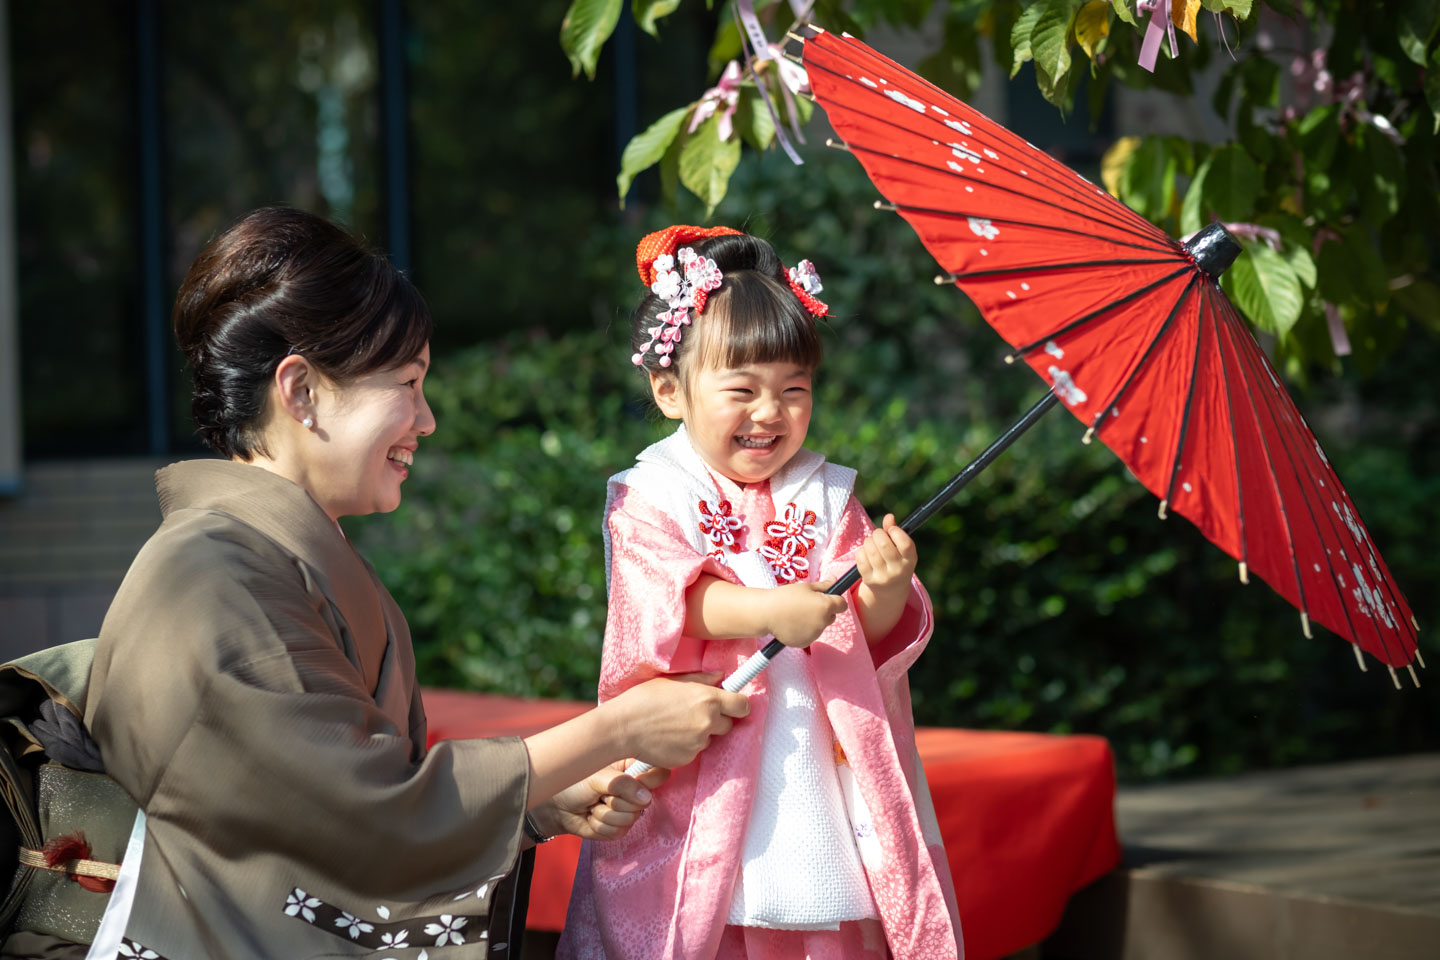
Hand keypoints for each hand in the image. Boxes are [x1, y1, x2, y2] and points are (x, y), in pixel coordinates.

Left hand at [541, 761, 670, 841]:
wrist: (557, 807)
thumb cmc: (575, 784)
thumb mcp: (598, 777)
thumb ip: (622, 784)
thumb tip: (646, 798)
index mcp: (632, 769)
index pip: (659, 773)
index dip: (649, 780)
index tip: (633, 778)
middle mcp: (635, 790)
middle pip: (644, 801)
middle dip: (616, 800)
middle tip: (600, 794)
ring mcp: (628, 811)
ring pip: (629, 818)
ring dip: (604, 813)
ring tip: (594, 804)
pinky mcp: (620, 829)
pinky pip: (617, 831)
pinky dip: (599, 825)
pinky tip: (591, 817)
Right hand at [611, 673, 749, 768]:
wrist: (622, 727)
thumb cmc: (643, 699)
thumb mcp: (672, 681)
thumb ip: (701, 680)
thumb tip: (721, 677)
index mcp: (707, 699)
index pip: (742, 705)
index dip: (738, 704)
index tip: (733, 704)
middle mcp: (707, 722)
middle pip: (728, 724)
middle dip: (716, 719)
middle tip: (695, 713)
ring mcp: (698, 743)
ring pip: (709, 738)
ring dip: (700, 733)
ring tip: (675, 724)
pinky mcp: (687, 759)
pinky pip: (694, 751)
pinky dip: (686, 746)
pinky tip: (668, 737)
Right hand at [764, 580, 847, 647]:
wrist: (767, 613)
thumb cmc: (786, 596)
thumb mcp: (806, 587)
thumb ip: (824, 586)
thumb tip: (836, 581)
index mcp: (826, 606)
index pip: (842, 605)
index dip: (836, 600)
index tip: (826, 598)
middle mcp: (823, 622)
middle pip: (831, 616)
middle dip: (824, 611)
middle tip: (807, 605)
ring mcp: (815, 634)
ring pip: (820, 626)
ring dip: (814, 621)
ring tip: (797, 614)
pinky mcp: (805, 642)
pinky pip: (810, 635)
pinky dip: (805, 631)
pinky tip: (793, 624)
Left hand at [855, 514, 916, 597]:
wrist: (890, 590)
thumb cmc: (896, 561)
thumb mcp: (901, 550)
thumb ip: (895, 531)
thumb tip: (889, 517)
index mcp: (910, 561)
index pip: (905, 544)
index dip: (896, 532)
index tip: (891, 530)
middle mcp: (898, 571)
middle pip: (883, 544)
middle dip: (878, 533)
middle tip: (878, 535)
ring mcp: (883, 577)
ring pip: (870, 549)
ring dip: (868, 541)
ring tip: (872, 543)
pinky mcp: (869, 580)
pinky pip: (861, 557)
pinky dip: (861, 550)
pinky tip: (866, 553)